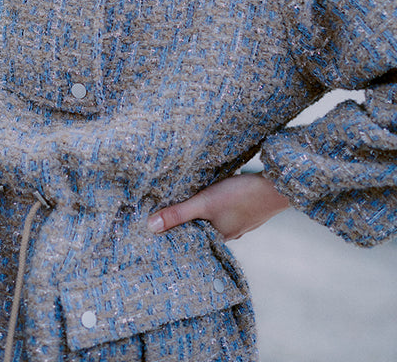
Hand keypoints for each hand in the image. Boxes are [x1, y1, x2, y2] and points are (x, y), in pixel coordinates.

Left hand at [147, 173, 290, 240]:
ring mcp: (239, 223)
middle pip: (201, 231)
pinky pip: (224, 213)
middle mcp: (229, 235)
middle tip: (165, 217)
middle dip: (186, 224)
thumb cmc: (240, 196)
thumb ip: (178, 214)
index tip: (157, 232)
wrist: (277, 186)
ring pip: (213, 221)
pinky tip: (211, 198)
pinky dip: (215, 207)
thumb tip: (150, 227)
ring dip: (201, 214)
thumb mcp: (204, 203)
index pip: (190, 242)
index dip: (175, 236)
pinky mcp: (245, 211)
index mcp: (218, 239)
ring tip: (184, 205)